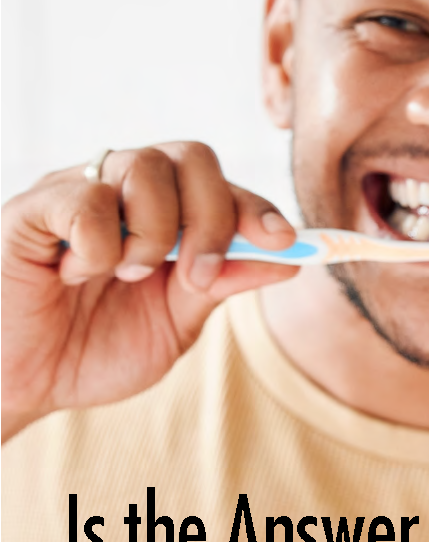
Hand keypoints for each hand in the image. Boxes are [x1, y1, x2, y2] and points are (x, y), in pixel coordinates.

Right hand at [1, 143, 298, 442]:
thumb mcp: (174, 324)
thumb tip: (289, 258)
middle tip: (197, 276)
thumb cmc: (92, 350)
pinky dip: (98, 245)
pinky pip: (86, 198)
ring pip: (144, 165)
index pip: (222, 184)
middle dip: (213, 217)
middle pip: (192, 155)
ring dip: (155, 233)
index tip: (284, 241)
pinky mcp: (32, 208)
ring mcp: (77, 190)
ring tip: (127, 277)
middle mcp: (123, 189)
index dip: (257, 208)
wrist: (21, 386)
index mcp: (163, 212)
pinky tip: (76, 274)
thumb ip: (222, 284)